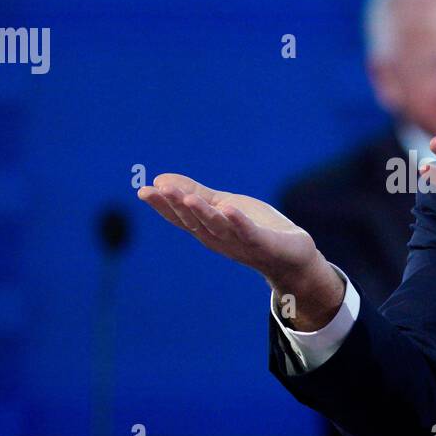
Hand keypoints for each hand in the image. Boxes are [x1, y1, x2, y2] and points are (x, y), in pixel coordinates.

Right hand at [137, 173, 343, 328]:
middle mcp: (219, 239)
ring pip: (217, 227)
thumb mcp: (223, 206)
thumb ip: (197, 194)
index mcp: (207, 230)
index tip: (143, 190)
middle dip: (176, 206)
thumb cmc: (255, 228)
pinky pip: (249, 233)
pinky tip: (228, 209)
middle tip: (159, 189)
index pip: (180, 217)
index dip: (162, 205)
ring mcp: (241, 243)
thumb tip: (160, 179)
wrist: (292, 256)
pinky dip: (238, 222)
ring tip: (187, 198)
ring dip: (202, 213)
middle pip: (194, 221)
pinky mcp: (264, 244)